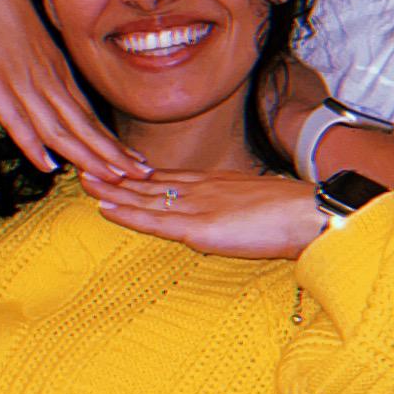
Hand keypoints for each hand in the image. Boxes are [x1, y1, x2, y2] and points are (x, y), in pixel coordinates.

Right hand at [0, 0, 143, 190]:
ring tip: (109, 178)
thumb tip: (57, 110)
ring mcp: (21, 83)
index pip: (90, 118)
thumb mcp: (33, 52)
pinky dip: (33, 144)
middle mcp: (47, 82)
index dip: (112, 145)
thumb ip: (45, 81)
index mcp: (58, 75)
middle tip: (141, 177)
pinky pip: (16, 119)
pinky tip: (47, 164)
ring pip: (58, 128)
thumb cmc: (3, 18)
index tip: (136, 165)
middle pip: (83, 127)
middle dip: (112, 156)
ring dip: (85, 156)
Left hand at [90, 163, 330, 256]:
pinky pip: (154, 220)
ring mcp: (197, 206)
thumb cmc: (292, 214)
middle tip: (86, 166)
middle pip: (150, 182)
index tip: (115, 168)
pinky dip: (127, 213)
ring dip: (112, 189)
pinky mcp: (198, 226)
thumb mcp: (256, 205)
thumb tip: (229, 218)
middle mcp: (201, 189)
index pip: (169, 177)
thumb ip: (236, 209)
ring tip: (84, 179)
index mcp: (215, 184)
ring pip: (145, 197)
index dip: (139, 174)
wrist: (309, 215)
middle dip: (116, 176)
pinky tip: (105, 207)